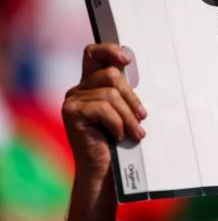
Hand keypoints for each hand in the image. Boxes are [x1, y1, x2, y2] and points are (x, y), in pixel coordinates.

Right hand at [62, 43, 146, 179]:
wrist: (104, 170)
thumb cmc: (118, 141)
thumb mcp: (125, 111)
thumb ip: (125, 93)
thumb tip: (133, 69)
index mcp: (92, 84)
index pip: (93, 54)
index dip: (109, 50)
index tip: (127, 59)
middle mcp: (79, 88)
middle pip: (112, 75)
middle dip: (132, 98)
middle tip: (142, 118)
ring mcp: (72, 99)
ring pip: (111, 94)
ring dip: (128, 116)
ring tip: (136, 133)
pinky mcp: (71, 112)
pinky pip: (103, 108)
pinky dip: (117, 123)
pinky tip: (118, 136)